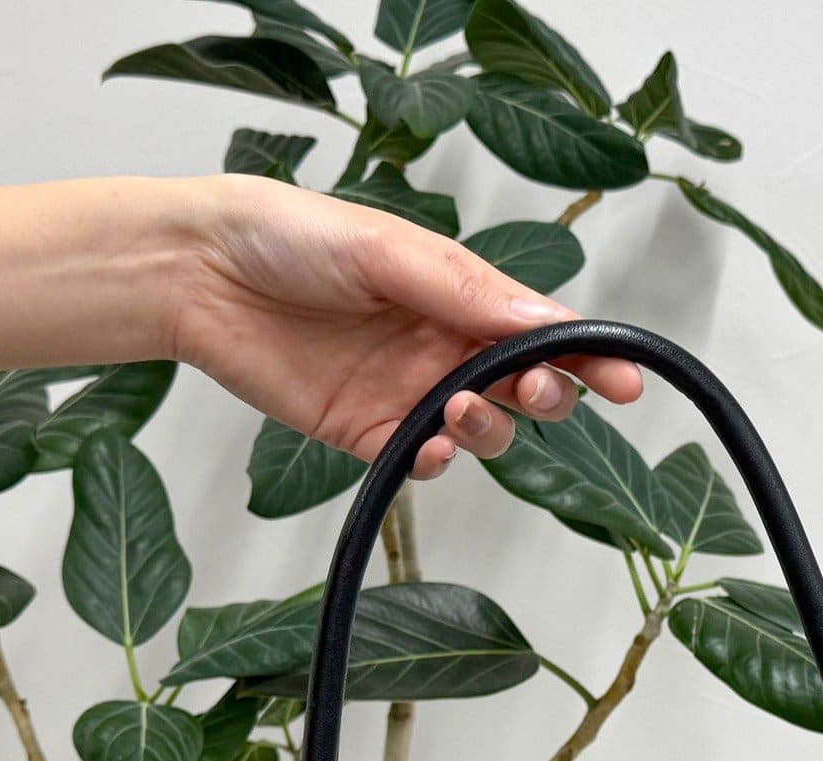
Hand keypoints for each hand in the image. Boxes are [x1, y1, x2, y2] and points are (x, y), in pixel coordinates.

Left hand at [172, 175, 642, 479]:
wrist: (198, 274)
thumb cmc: (286, 237)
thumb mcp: (384, 248)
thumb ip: (463, 289)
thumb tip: (542, 317)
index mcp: (458, 293)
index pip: (541, 329)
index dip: (589, 356)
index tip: (625, 379)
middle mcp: (443, 345)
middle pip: (525, 386)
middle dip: (547, 394)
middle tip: (537, 390)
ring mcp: (408, 394)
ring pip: (483, 431)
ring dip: (489, 428)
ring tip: (458, 408)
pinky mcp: (367, 434)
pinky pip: (424, 462)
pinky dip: (438, 460)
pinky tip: (430, 444)